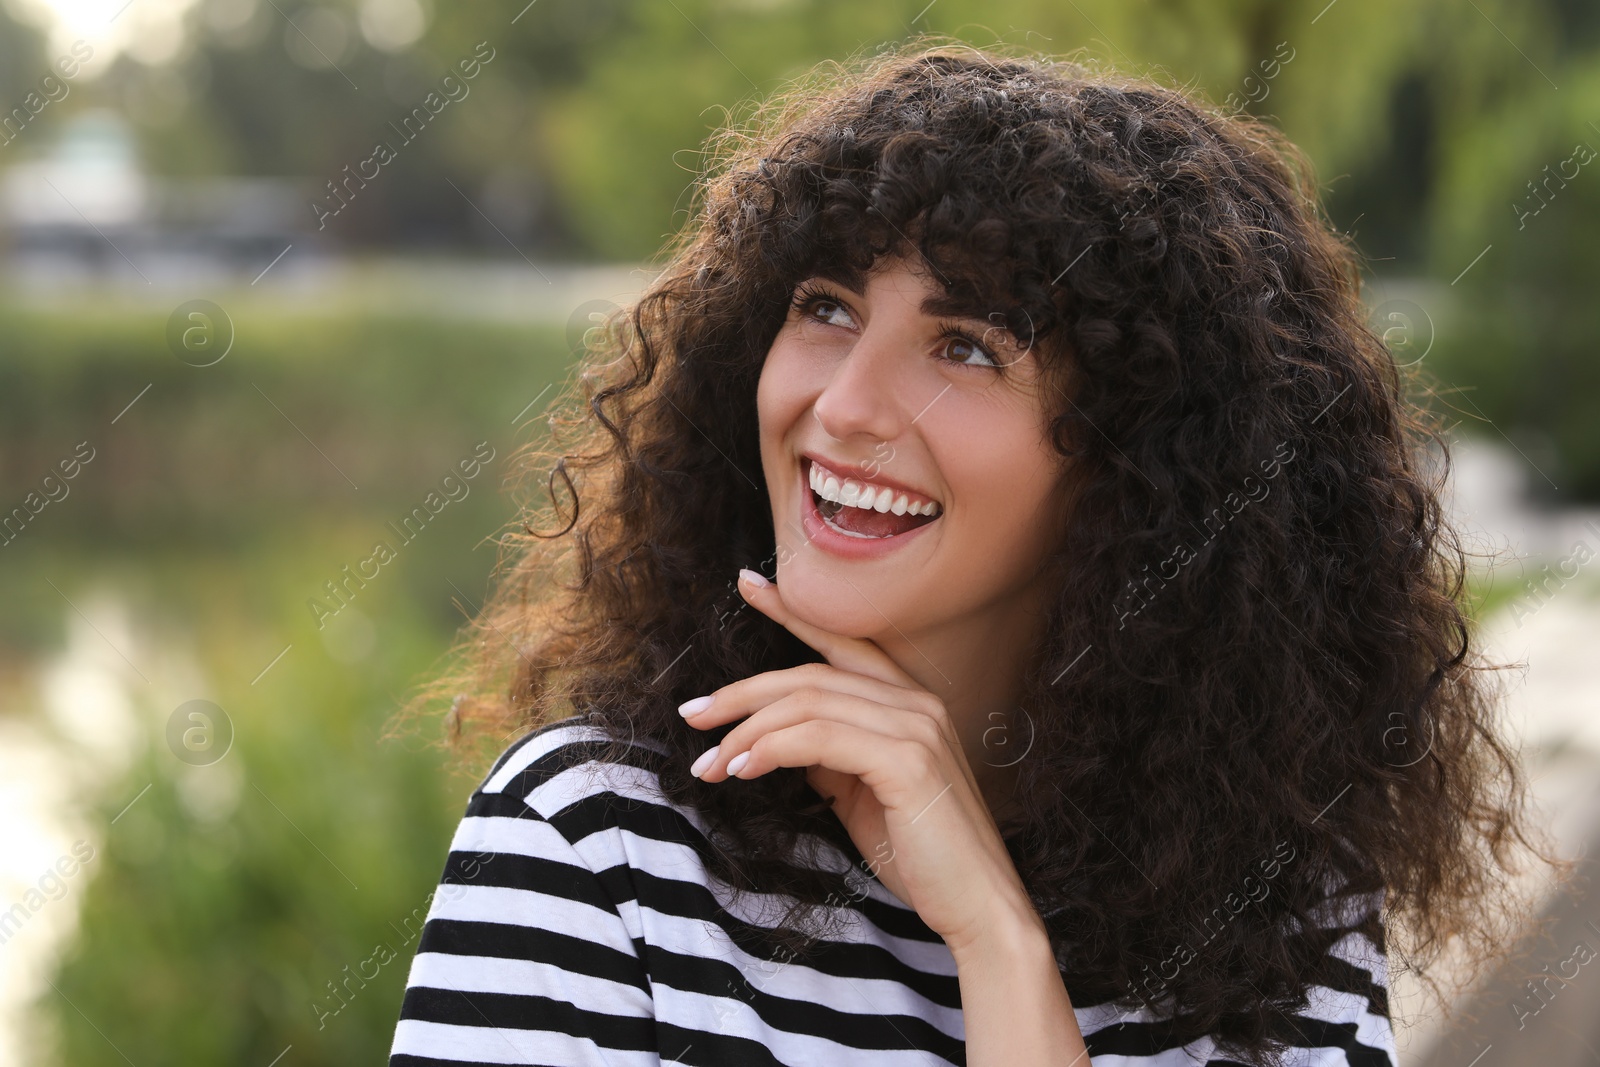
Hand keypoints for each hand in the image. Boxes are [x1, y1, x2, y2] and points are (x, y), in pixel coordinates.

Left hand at [680, 568, 1038, 954]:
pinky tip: (742, 768)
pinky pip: (819, 737)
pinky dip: (772, 747)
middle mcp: (917, 702)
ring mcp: (916, 726)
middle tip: (693, 714)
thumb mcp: (863, 794)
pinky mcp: (907, 760)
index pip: (843, 642)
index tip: (747, 585)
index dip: (792, 612)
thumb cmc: (922, 855)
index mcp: (910, 703)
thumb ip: (830, 755)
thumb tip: (779, 739)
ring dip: (746, 730)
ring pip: (808, 702)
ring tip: (709, 763)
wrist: (977, 906)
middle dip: (742, 692)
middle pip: (810, 674)